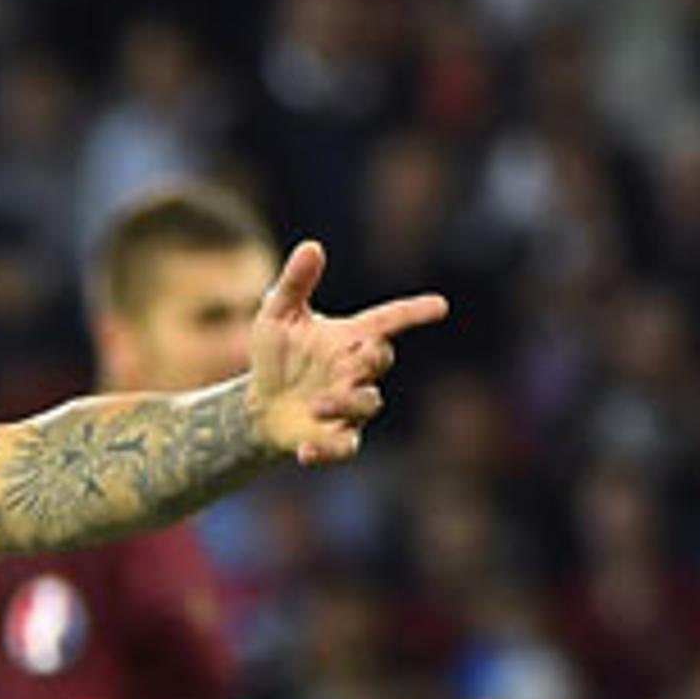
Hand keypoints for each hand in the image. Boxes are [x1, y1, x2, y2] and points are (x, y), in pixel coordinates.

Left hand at [242, 241, 447, 466]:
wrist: (258, 405)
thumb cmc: (275, 355)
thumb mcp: (277, 314)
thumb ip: (295, 282)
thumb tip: (312, 246)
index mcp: (350, 337)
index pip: (390, 320)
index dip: (414, 313)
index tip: (440, 306)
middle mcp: (356, 370)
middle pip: (382, 360)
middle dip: (371, 358)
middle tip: (351, 360)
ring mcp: (349, 405)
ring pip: (369, 402)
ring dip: (346, 403)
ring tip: (315, 406)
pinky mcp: (335, 437)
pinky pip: (346, 447)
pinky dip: (328, 451)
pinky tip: (304, 452)